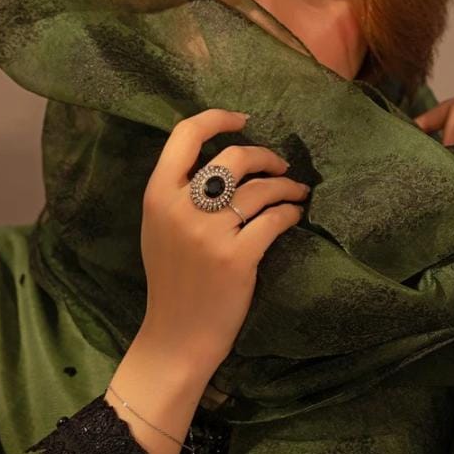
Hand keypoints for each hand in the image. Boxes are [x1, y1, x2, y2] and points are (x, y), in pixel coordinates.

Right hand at [138, 108, 309, 381]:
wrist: (177, 335)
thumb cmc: (171, 280)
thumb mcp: (159, 227)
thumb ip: (178, 192)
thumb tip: (220, 156)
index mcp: (157, 195)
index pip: (184, 134)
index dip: (218, 118)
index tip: (244, 120)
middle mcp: (181, 208)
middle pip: (234, 156)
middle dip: (266, 156)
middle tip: (280, 166)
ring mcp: (210, 233)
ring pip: (261, 187)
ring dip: (286, 186)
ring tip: (297, 193)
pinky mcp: (237, 257)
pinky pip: (274, 219)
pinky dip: (290, 213)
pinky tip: (294, 216)